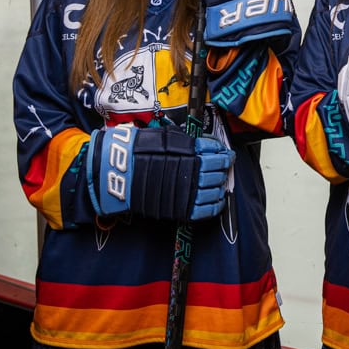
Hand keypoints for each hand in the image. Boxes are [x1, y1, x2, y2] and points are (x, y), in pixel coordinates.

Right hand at [87, 124, 232, 221]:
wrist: (121, 173)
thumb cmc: (140, 152)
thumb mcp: (167, 138)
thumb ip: (188, 142)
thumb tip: (205, 145)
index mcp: (191, 152)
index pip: (217, 152)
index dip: (224, 153)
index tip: (227, 154)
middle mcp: (194, 171)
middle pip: (219, 170)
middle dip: (223, 169)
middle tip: (223, 167)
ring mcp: (190, 191)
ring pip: (216, 190)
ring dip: (219, 186)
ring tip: (218, 184)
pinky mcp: (184, 209)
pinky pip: (207, 210)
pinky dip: (215, 205)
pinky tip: (215, 200)